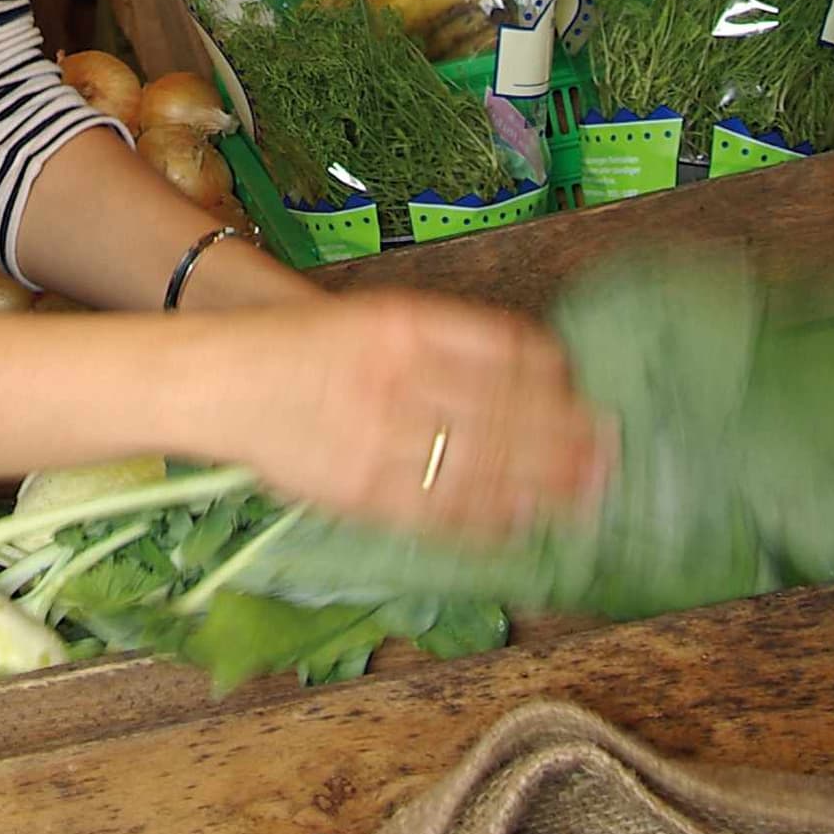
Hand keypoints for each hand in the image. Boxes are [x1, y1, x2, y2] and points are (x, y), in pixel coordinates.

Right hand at [209, 293, 605, 542]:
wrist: (221, 380)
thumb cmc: (303, 347)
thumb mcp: (376, 315)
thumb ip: (446, 339)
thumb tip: (531, 365)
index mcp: (405, 323)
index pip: (504, 350)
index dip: (554, 376)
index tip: (584, 391)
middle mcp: (400, 375)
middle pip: (506, 409)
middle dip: (565, 435)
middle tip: (611, 452)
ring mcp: (382, 436)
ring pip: (483, 463)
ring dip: (542, 481)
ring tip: (586, 492)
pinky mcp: (365, 490)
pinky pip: (442, 509)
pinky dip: (489, 516)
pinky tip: (523, 518)